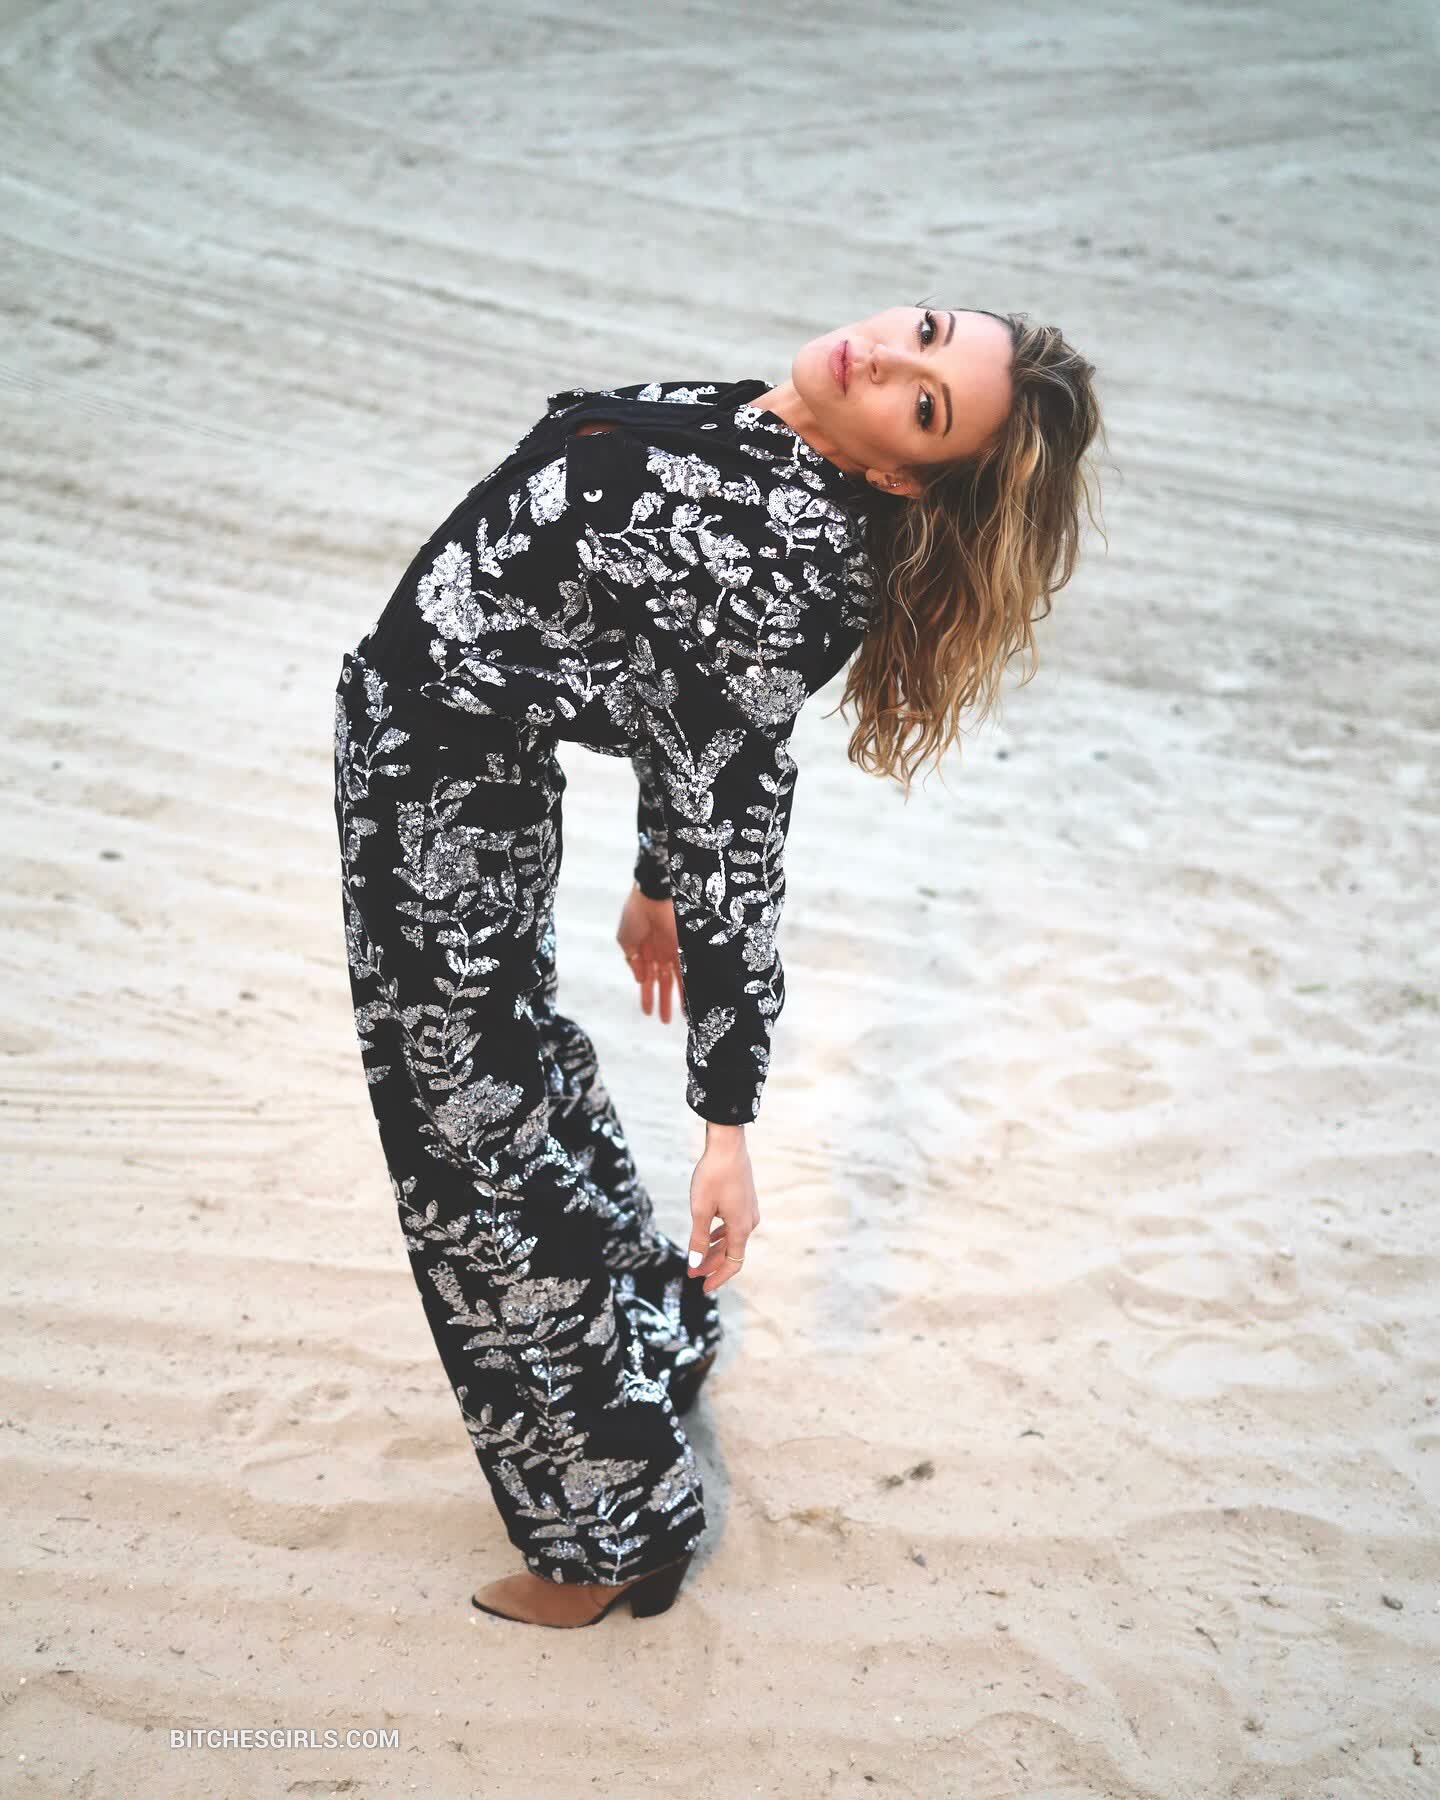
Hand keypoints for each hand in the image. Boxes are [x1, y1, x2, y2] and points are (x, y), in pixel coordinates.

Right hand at [616, 882, 681, 1025]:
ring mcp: (675, 951)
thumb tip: (640, 980)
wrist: (652, 894)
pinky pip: (688, 972)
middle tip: (663, 1021)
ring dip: (676, 1000)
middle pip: (664, 983)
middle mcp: (662, 953)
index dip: (648, 995)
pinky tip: (690, 1002)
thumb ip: (632, 961)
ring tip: (677, 1018)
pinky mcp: (685, 949)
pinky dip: (689, 988)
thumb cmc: (636, 913)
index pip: (649, 978)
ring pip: (677, 981)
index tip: (648, 1011)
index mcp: (647, 951)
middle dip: (663, 1001)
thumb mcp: (626, 939)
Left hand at [687, 1126, 756, 1295]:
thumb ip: (698, 1240)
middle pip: (732, 1252)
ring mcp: (749, 1209)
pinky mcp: (745, 1199)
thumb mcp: (700, 1210)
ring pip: (732, 1238)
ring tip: (696, 1257)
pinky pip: (733, 1225)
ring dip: (714, 1250)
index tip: (702, 1287)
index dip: (718, 1277)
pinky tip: (708, 1234)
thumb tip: (696, 1265)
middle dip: (711, 1264)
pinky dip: (720, 1235)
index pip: (733, 1263)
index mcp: (741, 1227)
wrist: (727, 1144)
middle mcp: (749, 1221)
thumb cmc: (713, 1175)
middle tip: (691, 1273)